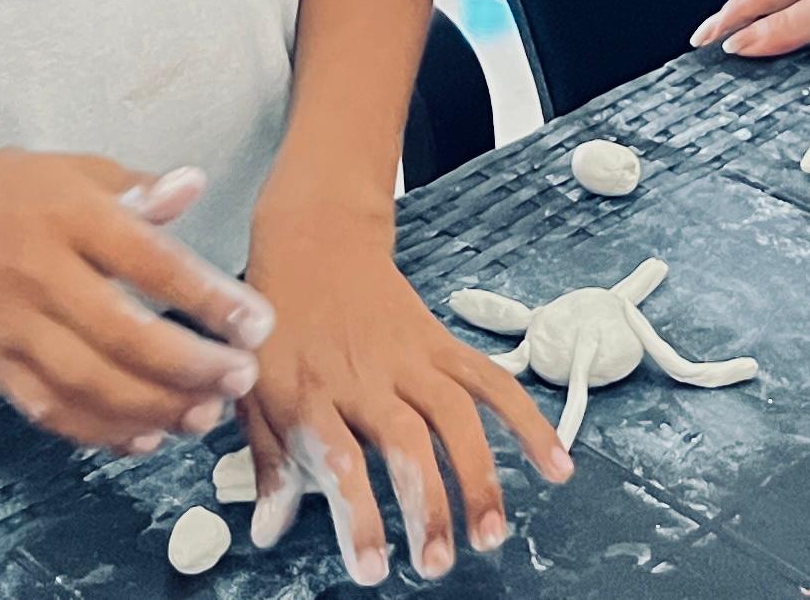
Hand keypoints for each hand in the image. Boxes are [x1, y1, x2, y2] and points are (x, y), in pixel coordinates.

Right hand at [0, 152, 272, 452]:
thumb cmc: (8, 193)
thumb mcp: (75, 170)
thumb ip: (138, 188)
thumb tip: (195, 185)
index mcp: (70, 216)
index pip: (150, 261)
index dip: (207, 298)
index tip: (256, 323)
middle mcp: (42, 274)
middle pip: (123, 335)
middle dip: (190, 367)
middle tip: (241, 378)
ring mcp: (13, 327)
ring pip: (89, 383)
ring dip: (153, 408)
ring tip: (204, 414)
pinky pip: (50, 410)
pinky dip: (100, 432)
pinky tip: (145, 437)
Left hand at [236, 202, 570, 584]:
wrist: (314, 241)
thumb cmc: (278, 326)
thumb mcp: (254, 390)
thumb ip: (268, 461)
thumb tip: (267, 530)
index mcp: (311, 393)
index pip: (337, 462)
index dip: (356, 517)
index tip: (372, 567)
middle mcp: (365, 378)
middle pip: (405, 443)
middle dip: (426, 505)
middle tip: (437, 561)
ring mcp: (410, 360)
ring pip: (455, 416)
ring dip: (478, 476)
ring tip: (490, 534)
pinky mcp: (442, 345)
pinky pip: (491, 382)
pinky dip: (527, 421)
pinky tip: (556, 464)